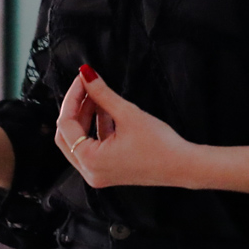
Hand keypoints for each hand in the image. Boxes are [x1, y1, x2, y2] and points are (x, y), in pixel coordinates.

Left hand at [54, 65, 204, 189]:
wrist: (183, 166)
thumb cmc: (160, 145)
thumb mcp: (128, 114)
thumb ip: (103, 94)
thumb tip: (86, 75)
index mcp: (90, 160)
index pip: (66, 125)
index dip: (72, 98)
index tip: (82, 78)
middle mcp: (89, 171)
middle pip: (67, 135)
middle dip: (75, 108)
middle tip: (86, 86)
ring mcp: (98, 173)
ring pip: (79, 141)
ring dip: (86, 117)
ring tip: (98, 95)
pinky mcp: (108, 171)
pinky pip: (93, 147)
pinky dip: (96, 128)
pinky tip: (107, 111)